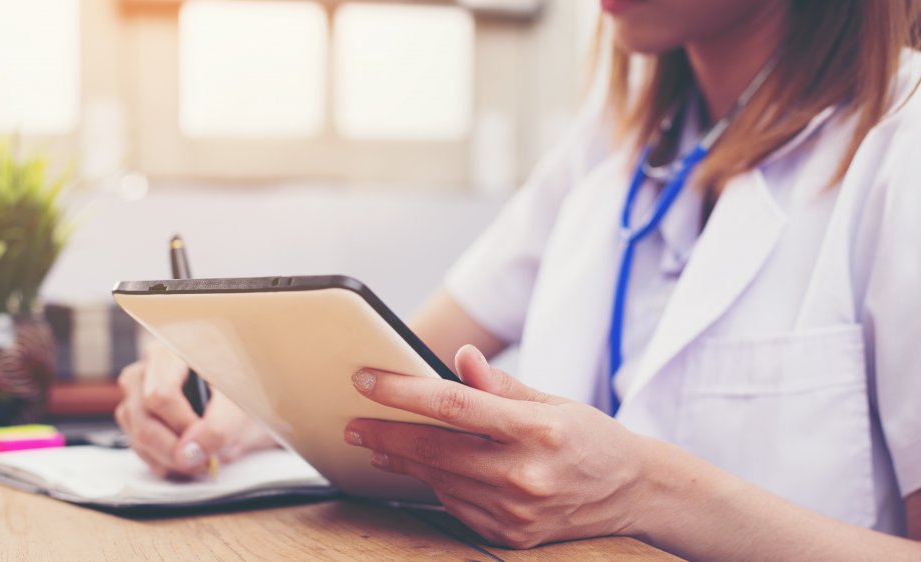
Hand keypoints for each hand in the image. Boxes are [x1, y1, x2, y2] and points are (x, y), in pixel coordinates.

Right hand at [115, 342, 275, 477]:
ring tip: (206, 459)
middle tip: (207, 462)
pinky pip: (140, 450)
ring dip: (173, 461)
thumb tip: (189, 453)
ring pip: (138, 439)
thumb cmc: (242, 387)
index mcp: (171, 352)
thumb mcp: (240, 402)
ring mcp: (135, 396)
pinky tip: (191, 459)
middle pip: (144, 421)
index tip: (208, 441)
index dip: (183, 426)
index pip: (161, 395)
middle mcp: (145, 370)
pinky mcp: (135, 418)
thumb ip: (218, 427)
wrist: (244, 395)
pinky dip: (167, 464)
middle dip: (176, 451)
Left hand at [344, 345, 646, 548]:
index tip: (367, 382)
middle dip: (385, 434)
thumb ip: (502, 384)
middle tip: (352, 422)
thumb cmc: (590, 438)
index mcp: (537, 429)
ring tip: (375, 444)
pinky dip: (436, 487)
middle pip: (436, 451)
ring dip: (402, 463)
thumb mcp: (553, 401)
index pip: (453, 405)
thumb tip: (461, 359)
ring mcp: (517, 511)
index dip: (403, 393)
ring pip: (440, 482)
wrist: (632, 492)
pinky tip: (421, 471)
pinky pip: (458, 507)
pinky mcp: (512, 536)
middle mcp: (525, 474)